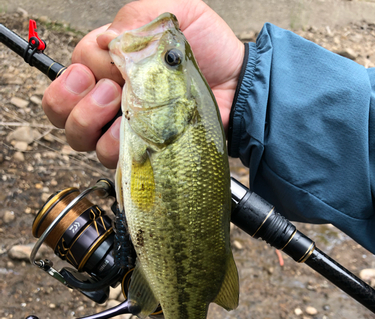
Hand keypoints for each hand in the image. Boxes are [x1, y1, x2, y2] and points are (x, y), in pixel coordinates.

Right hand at [42, 0, 244, 167]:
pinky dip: (115, 145)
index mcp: (109, 65)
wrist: (235, 84)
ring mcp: (120, 127)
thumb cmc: (207, 48)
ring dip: (92, 121)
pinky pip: (108, 157)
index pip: (72, 70)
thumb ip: (136, 19)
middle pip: (60, 110)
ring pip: (78, 136)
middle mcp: (107, 99)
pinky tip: (139, 132)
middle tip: (110, 90)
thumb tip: (106, 41)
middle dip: (72, 100)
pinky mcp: (138, 150)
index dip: (82, 70)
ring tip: (124, 106)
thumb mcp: (174, 13)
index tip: (110, 65)